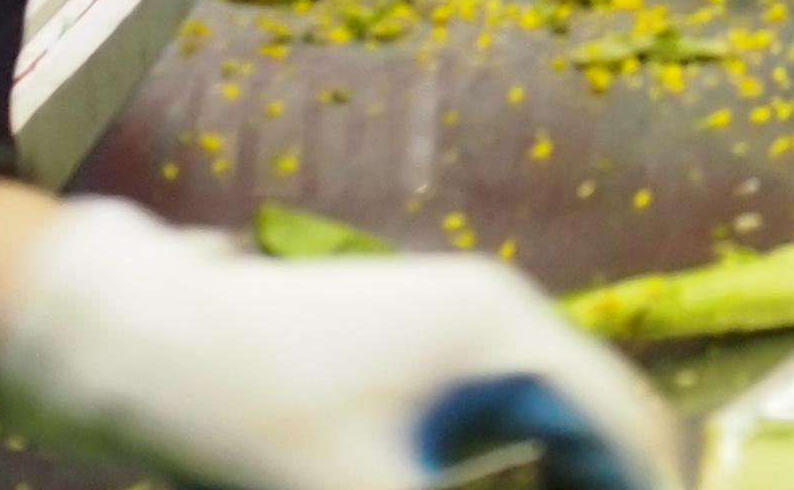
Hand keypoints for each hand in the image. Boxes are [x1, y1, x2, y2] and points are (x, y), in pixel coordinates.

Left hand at [0, 200, 678, 489]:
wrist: (139, 343)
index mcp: (502, 331)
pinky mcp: (412, 369)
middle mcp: (494, 320)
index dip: (654, 489)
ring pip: (550, 432)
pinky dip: (519, 480)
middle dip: (609, 488)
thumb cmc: (250, 409)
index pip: (628, 421)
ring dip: (563, 487)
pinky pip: (501, 434)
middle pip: (597, 424)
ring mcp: (452, 339)